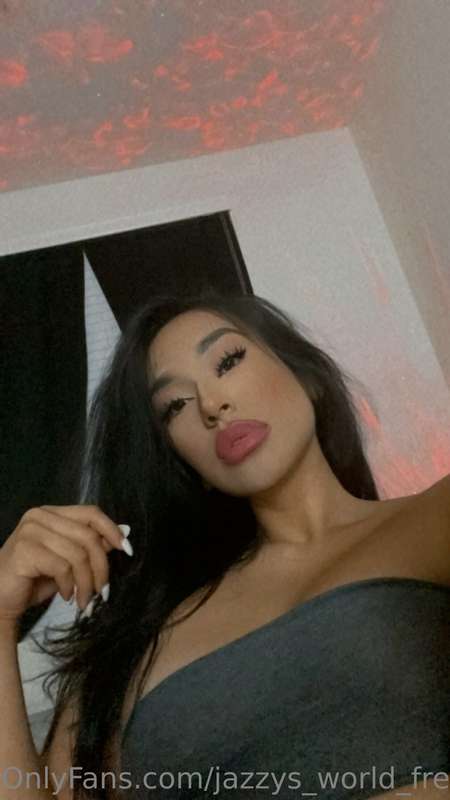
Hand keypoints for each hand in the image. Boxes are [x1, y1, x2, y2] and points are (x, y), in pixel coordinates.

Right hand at [0, 505, 130, 623]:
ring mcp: (30, 531)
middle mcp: (40, 515)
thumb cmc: (34, 579)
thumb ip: (92, 545)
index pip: (91, 513)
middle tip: (103, 592)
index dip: (112, 530)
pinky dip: (69, 585)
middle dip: (101, 567)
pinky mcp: (24, 550)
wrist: (0, 599)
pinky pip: (62, 567)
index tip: (127, 550)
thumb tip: (124, 531)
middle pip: (88, 536)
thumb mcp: (70, 561)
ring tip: (84, 600)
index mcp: (52, 512)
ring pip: (78, 554)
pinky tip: (66, 595)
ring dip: (86, 582)